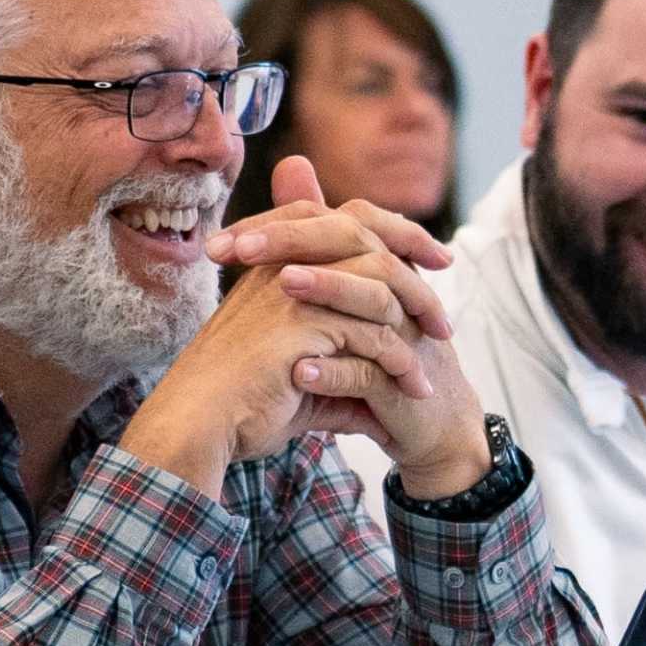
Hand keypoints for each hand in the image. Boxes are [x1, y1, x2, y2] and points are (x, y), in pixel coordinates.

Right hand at [119, 156, 470, 497]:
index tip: (434, 263)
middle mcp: (284, 262)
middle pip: (369, 236)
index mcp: (279, 260)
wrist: (201, 425)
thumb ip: (341, 371)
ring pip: (379, 286)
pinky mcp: (302, 323)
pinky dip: (399, 362)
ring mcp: (292, 288)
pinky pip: (372, 333)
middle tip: (444, 319)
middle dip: (418, 270)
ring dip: (415, 321)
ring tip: (437, 354)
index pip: (347, 220)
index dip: (396, 235)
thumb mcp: (303, 379)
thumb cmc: (243, 404)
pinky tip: (415, 387)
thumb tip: (377, 393)